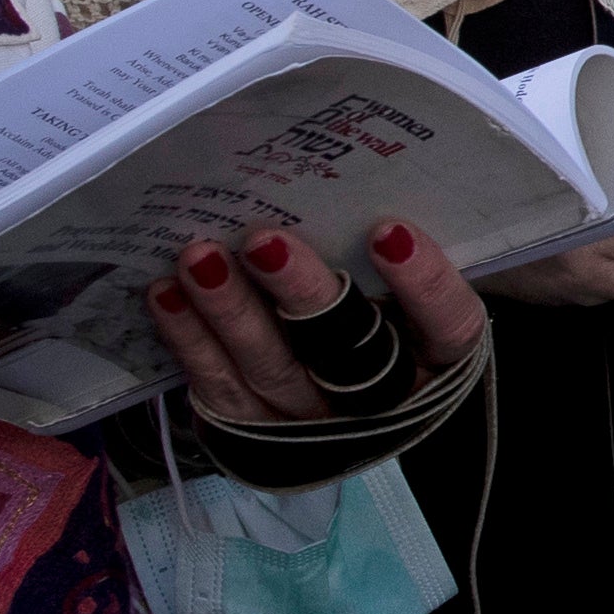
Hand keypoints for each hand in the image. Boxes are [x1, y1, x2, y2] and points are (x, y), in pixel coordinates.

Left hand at [145, 217, 491, 426]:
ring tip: (199, 258)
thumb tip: (342, 182)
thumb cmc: (393, 325)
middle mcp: (382, 401)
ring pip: (272, 369)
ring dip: (230, 312)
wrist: (363, 411)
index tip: (388, 232)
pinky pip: (221, 389)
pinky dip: (190, 341)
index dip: (422, 284)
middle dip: (300, 294)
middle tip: (263, 241)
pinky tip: (166, 295)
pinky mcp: (257, 432)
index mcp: (440, 360)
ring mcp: (314, 422)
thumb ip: (394, 254)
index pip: (447, 325)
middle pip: (345, 350)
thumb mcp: (417, 299)